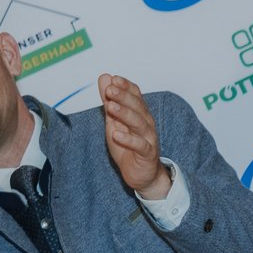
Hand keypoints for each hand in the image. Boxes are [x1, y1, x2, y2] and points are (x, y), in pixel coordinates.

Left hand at [101, 74, 170, 198]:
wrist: (141, 173)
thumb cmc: (127, 146)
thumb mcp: (114, 122)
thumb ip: (109, 101)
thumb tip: (105, 78)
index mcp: (139, 113)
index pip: (135, 95)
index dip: (125, 87)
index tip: (112, 79)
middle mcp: (146, 123)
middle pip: (137, 107)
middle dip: (123, 97)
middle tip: (109, 89)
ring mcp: (148, 138)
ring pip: (139, 123)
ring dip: (125, 113)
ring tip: (110, 106)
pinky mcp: (147, 153)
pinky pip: (139, 145)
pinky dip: (128, 139)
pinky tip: (116, 134)